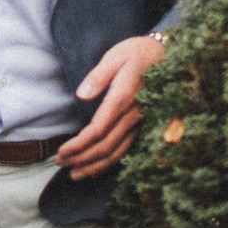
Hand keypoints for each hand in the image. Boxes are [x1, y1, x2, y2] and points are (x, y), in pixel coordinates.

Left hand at [56, 33, 167, 179]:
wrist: (167, 54)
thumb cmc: (136, 53)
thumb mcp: (115, 56)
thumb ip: (98, 75)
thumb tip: (82, 94)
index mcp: (124, 97)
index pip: (98, 129)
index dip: (79, 144)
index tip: (62, 151)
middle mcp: (134, 114)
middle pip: (106, 145)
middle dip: (81, 158)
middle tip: (60, 162)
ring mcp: (140, 122)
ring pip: (117, 152)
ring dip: (95, 166)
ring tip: (75, 174)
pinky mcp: (143, 125)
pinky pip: (126, 149)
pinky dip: (110, 162)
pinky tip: (96, 168)